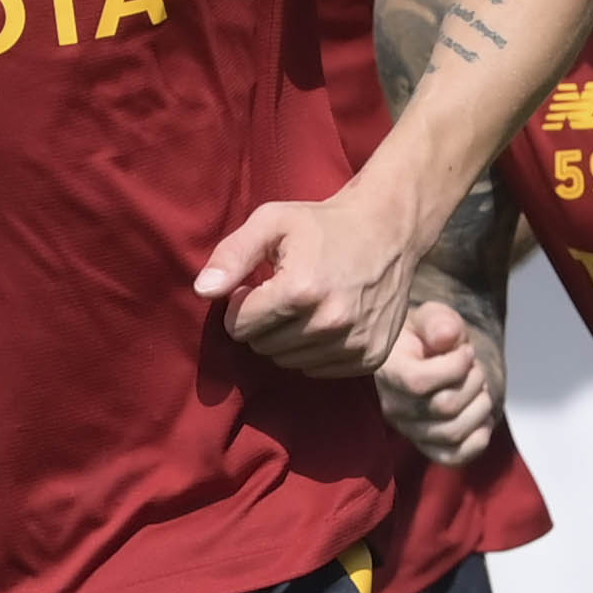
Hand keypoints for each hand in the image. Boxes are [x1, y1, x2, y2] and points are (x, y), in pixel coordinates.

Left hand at [198, 175, 424, 375]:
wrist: (389, 231)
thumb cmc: (323, 224)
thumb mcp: (272, 222)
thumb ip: (232, 255)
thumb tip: (203, 291)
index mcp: (301, 289)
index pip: (240, 326)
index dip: (240, 305)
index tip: (256, 286)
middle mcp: (330, 323)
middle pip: (263, 347)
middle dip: (262, 324)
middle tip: (280, 295)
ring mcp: (353, 344)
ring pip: (289, 363)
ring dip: (286, 340)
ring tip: (302, 307)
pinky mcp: (370, 357)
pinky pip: (318, 371)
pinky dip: (313, 352)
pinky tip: (323, 321)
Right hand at [376, 298, 506, 464]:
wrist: (425, 357)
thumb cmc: (426, 335)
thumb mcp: (431, 316)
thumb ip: (439, 321)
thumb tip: (449, 337)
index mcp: (389, 372)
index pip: (419, 382)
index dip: (454, 367)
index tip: (467, 351)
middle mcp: (393, 406)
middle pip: (444, 407)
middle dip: (473, 382)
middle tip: (475, 368)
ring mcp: (410, 430)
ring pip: (453, 433)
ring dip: (480, 407)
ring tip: (480, 389)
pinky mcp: (427, 446)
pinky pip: (454, 457)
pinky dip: (478, 440)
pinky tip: (483, 419)